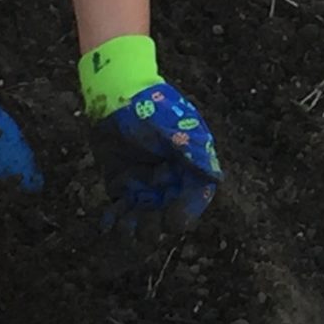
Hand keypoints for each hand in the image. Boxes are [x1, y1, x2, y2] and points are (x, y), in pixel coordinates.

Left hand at [78, 37, 221, 236]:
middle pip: (167, 215)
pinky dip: (115, 220)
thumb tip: (214, 179)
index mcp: (189, 167)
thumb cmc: (152, 109)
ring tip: (123, 225)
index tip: (171, 219)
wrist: (117, 96)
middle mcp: (170, 180)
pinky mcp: (122, 185)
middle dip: (156, 225)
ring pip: (144, 218)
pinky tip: (109, 221)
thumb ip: (194, 154)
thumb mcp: (177, 130)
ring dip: (134, 227)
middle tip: (143, 224)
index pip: (194, 199)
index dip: (184, 213)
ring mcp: (145, 185)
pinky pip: (121, 211)